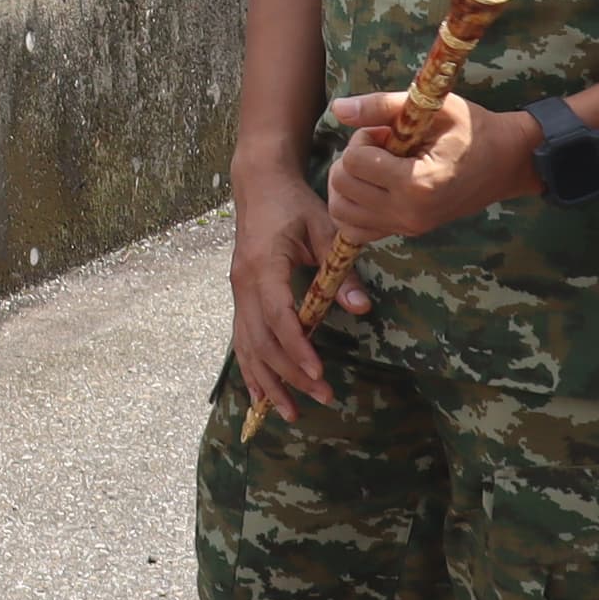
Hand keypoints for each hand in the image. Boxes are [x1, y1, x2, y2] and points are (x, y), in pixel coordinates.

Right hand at [227, 162, 363, 426]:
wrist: (259, 186)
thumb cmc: (294, 205)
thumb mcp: (325, 230)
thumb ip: (342, 270)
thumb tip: (361, 307)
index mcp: (263, 266)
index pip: (277, 317)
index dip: (297, 348)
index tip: (317, 374)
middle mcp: (243, 285)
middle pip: (261, 341)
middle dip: (290, 375)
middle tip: (323, 398)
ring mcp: (237, 294)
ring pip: (247, 348)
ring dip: (269, 383)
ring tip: (291, 414)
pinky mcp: (240, 299)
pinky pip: (242, 342)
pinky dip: (252, 372)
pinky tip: (262, 398)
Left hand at [322, 92, 540, 242]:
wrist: (507, 161)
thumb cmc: (472, 128)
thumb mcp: (431, 107)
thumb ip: (380, 106)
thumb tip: (337, 108)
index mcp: (417, 183)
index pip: (354, 161)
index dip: (364, 138)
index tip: (387, 132)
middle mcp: (410, 213)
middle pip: (342, 186)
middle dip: (353, 159)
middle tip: (381, 147)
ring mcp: (409, 227)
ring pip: (342, 211)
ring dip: (349, 183)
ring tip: (376, 167)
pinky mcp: (408, 232)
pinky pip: (356, 230)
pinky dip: (353, 208)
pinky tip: (372, 187)